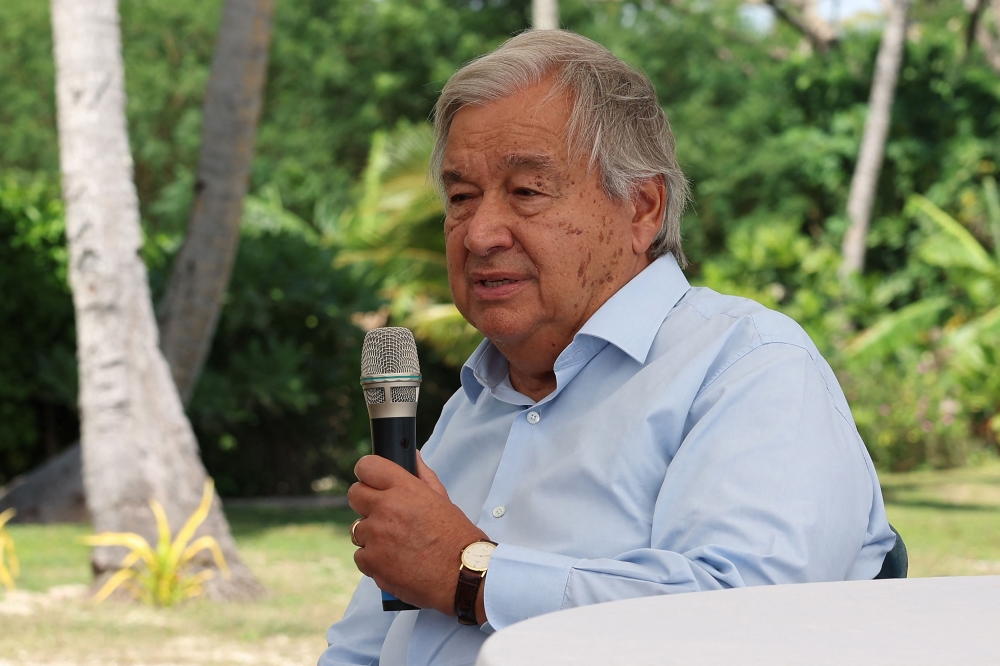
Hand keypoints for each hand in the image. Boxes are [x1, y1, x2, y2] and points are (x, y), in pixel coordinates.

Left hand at [348, 452, 487, 614]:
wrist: (463, 575)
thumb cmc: (457, 537)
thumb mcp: (442, 500)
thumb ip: (422, 476)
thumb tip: (412, 457)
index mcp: (405, 489)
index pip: (367, 466)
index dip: (368, 473)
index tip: (371, 481)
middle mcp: (386, 508)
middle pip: (354, 495)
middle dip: (366, 502)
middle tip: (383, 514)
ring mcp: (376, 536)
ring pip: (357, 528)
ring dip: (372, 535)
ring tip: (396, 544)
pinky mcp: (372, 562)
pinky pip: (360, 556)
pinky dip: (374, 560)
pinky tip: (394, 561)